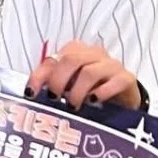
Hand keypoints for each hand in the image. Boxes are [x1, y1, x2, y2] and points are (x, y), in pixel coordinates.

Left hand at [26, 41, 142, 110]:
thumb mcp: (68, 87)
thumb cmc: (90, 90)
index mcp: (74, 51)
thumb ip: (52, 85)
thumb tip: (32, 94)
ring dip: (77, 91)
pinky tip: (93, 102)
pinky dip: (101, 93)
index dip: (39, 76)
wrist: (123, 99)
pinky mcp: (126, 78)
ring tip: (73, 106)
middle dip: (59, 81)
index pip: (52, 60)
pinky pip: (114, 82)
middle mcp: (93, 53)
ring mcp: (111, 64)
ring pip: (90, 72)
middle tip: (55, 99)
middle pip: (71, 60)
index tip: (31, 93)